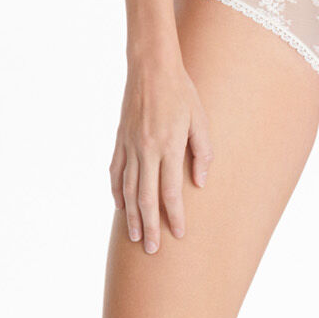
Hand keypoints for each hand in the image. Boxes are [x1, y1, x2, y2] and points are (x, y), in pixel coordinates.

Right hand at [109, 55, 212, 254]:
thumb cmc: (182, 92)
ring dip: (131, 216)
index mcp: (168, 146)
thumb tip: (199, 182)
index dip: (174, 216)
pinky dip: (117, 191)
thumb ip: (202, 152)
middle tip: (152, 249)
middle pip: (146, 197)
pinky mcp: (119, 140)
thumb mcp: (200, 119)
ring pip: (128, 189)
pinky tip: (120, 206)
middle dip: (149, 226)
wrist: (151, 68)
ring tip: (134, 237)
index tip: (179, 234)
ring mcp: (129, 146)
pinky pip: (116, 172)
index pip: (170, 191)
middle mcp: (145, 150)